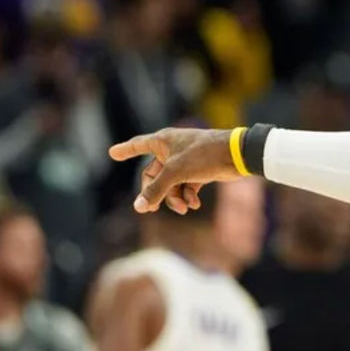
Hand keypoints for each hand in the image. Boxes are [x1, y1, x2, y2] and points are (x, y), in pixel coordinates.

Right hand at [108, 127, 240, 213]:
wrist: (237, 155)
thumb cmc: (203, 155)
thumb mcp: (176, 173)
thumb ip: (156, 190)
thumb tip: (139, 207)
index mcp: (163, 141)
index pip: (138, 145)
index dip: (125, 150)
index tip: (112, 153)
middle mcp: (173, 149)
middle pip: (154, 174)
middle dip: (155, 192)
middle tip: (153, 209)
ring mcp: (186, 161)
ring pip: (171, 183)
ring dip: (175, 198)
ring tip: (184, 208)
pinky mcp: (200, 170)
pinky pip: (187, 186)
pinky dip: (189, 196)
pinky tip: (194, 205)